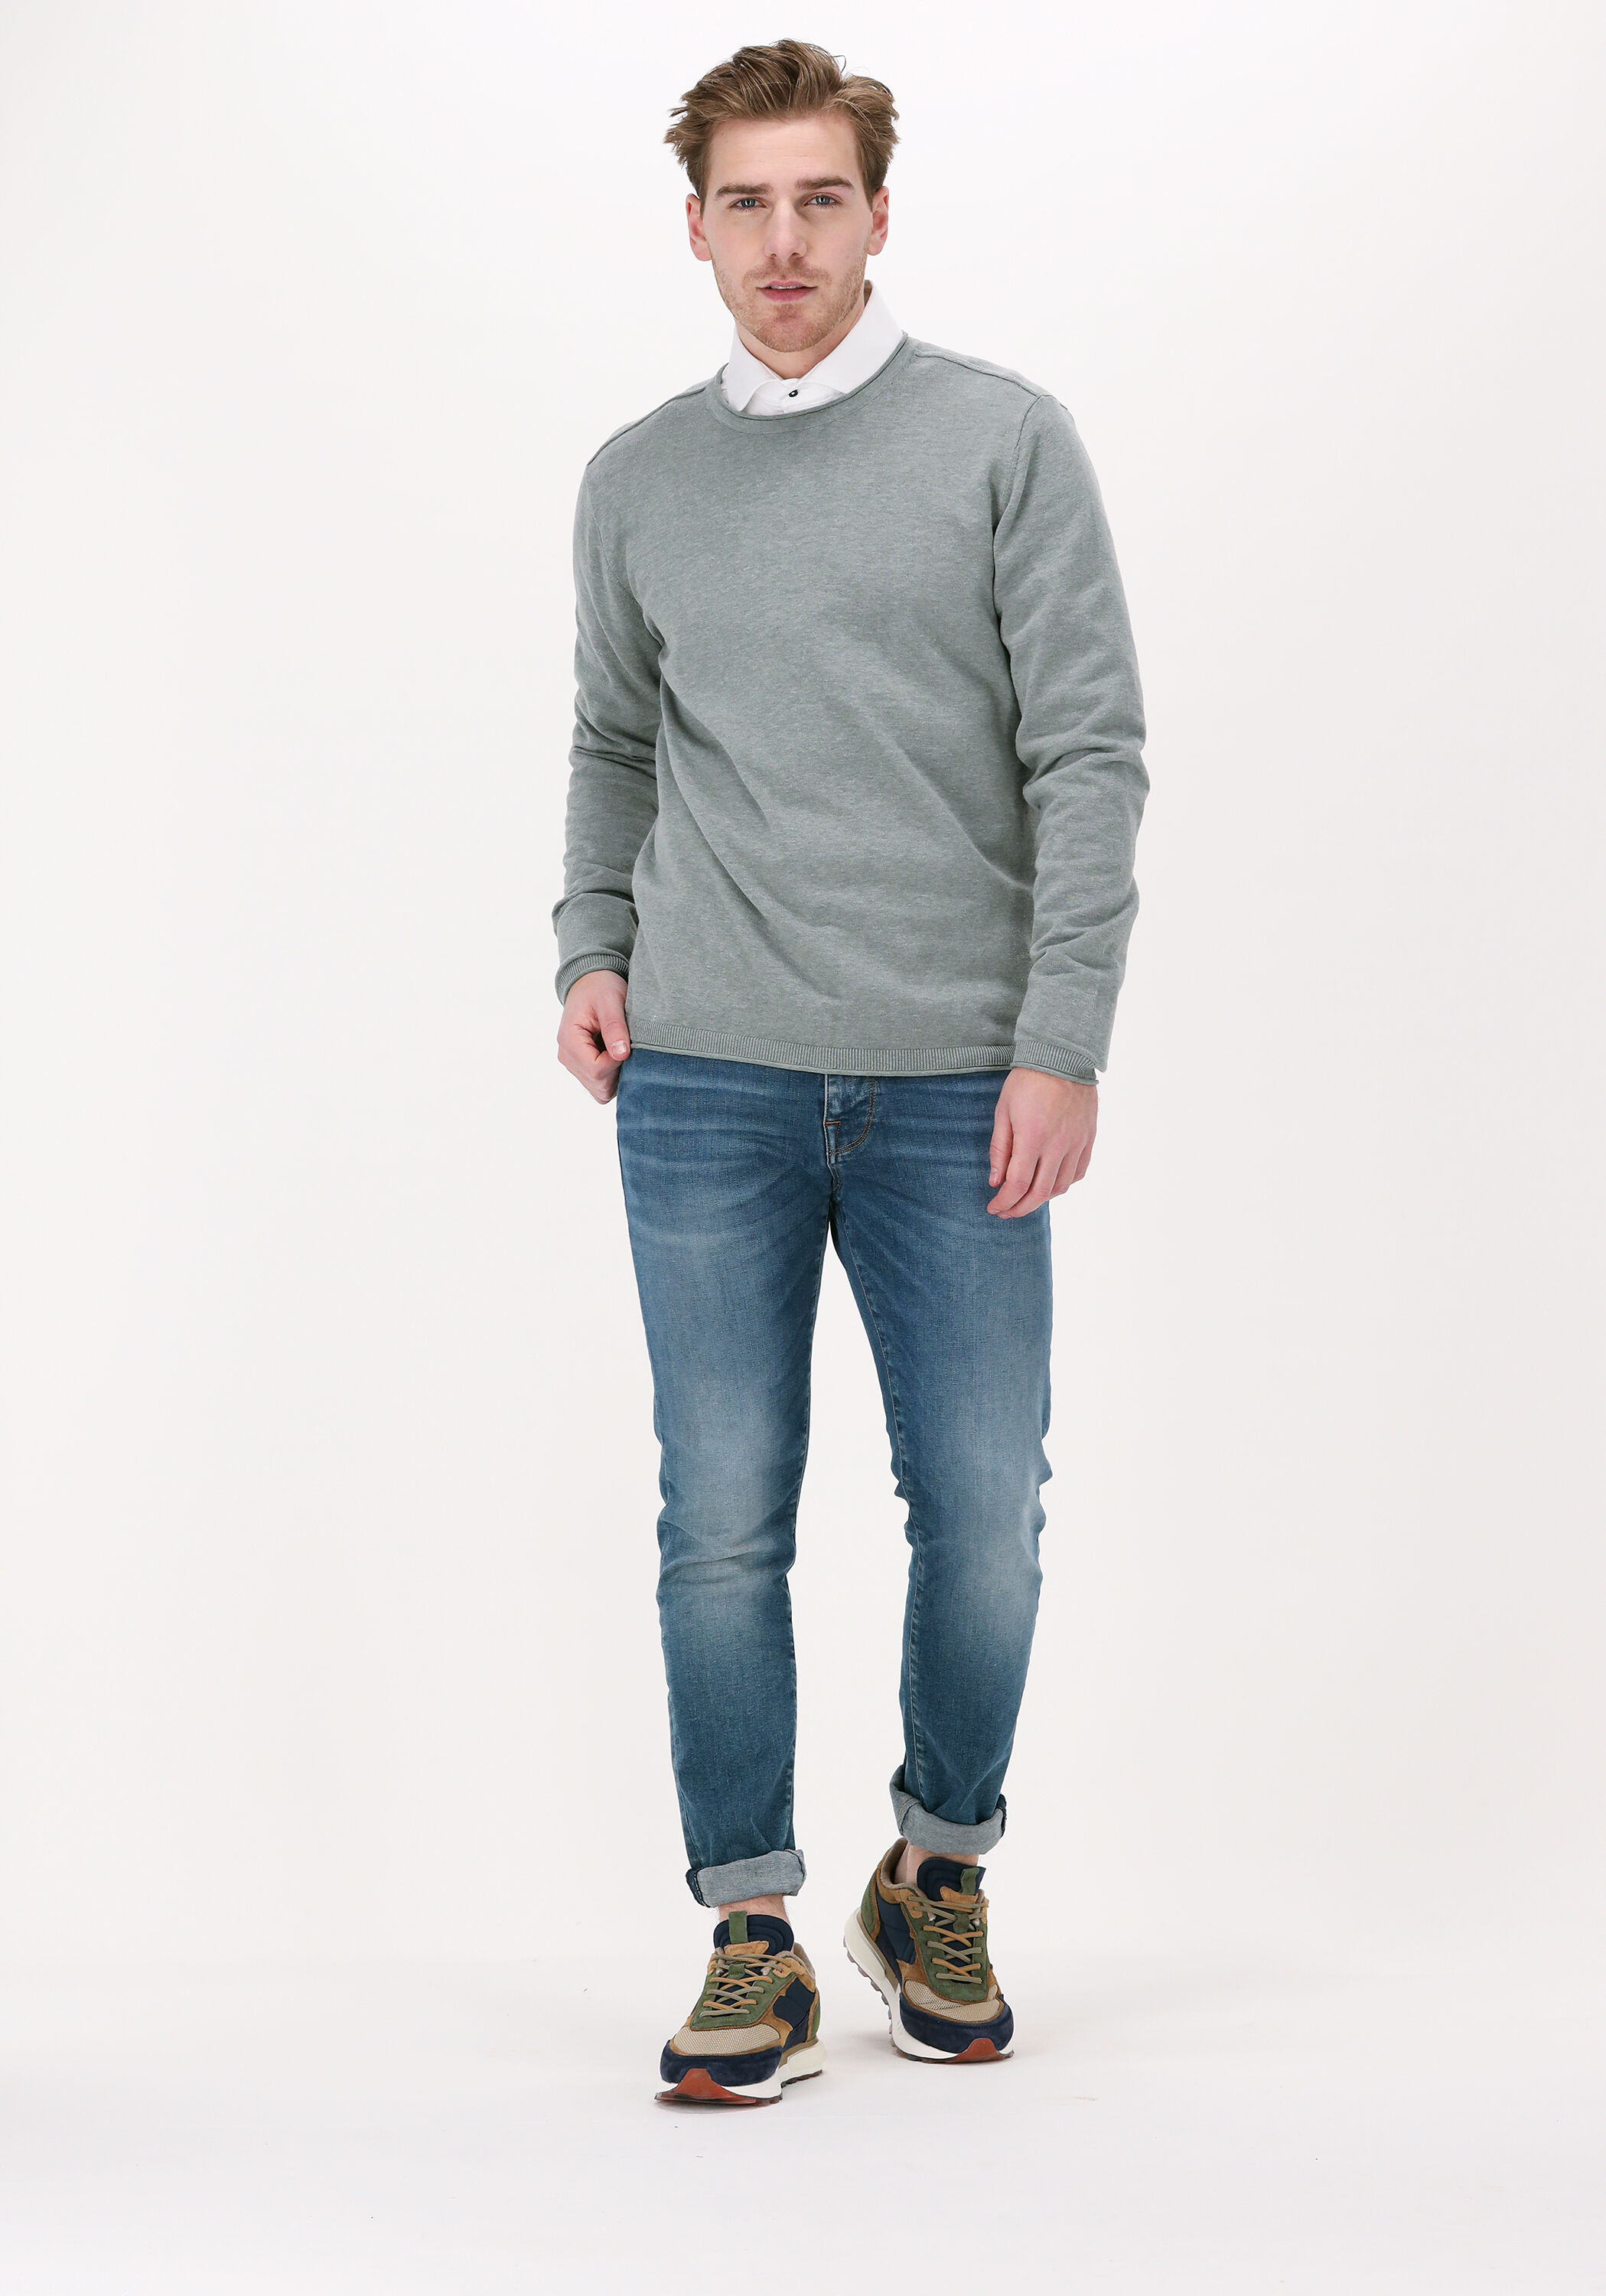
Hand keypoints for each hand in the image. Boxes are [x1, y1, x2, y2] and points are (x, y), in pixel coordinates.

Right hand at [557, 970, 631, 1102]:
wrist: (590, 982)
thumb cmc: (600, 987)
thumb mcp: (610, 1001)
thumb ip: (615, 1027)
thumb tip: (622, 1054)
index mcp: (569, 1040)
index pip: (595, 1070)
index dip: (617, 1063)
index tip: (626, 1044)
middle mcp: (567, 1057)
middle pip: (598, 1085)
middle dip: (618, 1071)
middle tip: (625, 1046)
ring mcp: (573, 1064)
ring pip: (600, 1090)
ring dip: (616, 1075)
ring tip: (619, 1048)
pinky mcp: (581, 1066)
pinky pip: (600, 1085)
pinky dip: (612, 1076)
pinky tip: (616, 1055)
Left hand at [987, 1067, 1095, 1216]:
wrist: (1062, 1057)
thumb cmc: (1027, 1082)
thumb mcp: (1003, 1112)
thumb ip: (999, 1149)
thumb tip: (996, 1182)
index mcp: (1032, 1137)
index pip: (1017, 1185)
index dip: (1004, 1202)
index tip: (994, 1208)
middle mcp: (1057, 1145)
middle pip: (1040, 1193)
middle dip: (1020, 1208)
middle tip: (1007, 1211)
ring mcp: (1076, 1143)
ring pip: (1061, 1187)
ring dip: (1041, 1199)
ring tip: (1026, 1198)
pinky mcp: (1088, 1138)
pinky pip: (1078, 1172)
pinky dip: (1063, 1184)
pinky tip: (1050, 1183)